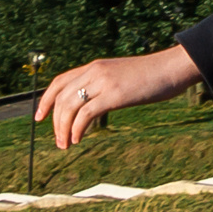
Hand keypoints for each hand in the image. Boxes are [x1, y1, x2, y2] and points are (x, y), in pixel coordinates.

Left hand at [37, 46, 205, 148]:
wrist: (172, 68)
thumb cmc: (153, 76)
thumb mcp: (123, 77)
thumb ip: (106, 85)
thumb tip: (97, 103)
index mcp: (95, 66)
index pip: (59, 82)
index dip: (46, 100)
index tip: (40, 117)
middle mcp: (95, 71)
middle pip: (62, 98)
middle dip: (55, 122)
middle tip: (59, 141)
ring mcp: (104, 82)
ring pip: (70, 107)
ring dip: (63, 129)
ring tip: (66, 145)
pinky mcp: (114, 95)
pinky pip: (85, 114)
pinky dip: (77, 129)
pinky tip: (78, 139)